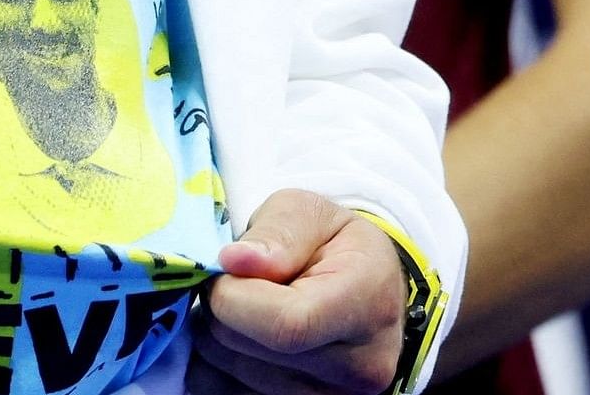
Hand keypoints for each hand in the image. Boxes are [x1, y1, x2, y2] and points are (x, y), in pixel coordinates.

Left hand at [196, 191, 411, 394]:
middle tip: (235, 281)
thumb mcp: (313, 213)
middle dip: (221, 308)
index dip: (233, 297)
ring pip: (229, 375)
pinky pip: (225, 393)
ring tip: (248, 308)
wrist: (369, 294)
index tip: (223, 269)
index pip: (285, 325)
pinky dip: (222, 364)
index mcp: (367, 306)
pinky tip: (245, 337)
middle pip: (246, 350)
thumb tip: (233, 261)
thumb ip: (278, 232)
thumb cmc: (337, 246)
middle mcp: (359, 368)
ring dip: (219, 336)